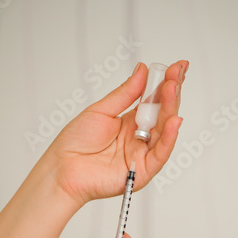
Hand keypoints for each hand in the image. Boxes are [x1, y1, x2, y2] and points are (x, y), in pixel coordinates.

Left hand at [48, 60, 187, 206]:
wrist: (62, 169)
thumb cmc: (75, 143)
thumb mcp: (101, 111)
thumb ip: (125, 94)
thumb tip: (142, 71)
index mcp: (130, 122)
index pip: (154, 101)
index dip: (165, 84)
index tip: (175, 67)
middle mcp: (139, 138)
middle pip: (162, 114)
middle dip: (170, 93)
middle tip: (175, 73)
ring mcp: (142, 154)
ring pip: (164, 132)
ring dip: (170, 109)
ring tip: (172, 89)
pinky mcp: (143, 171)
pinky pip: (160, 154)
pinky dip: (169, 138)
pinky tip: (173, 121)